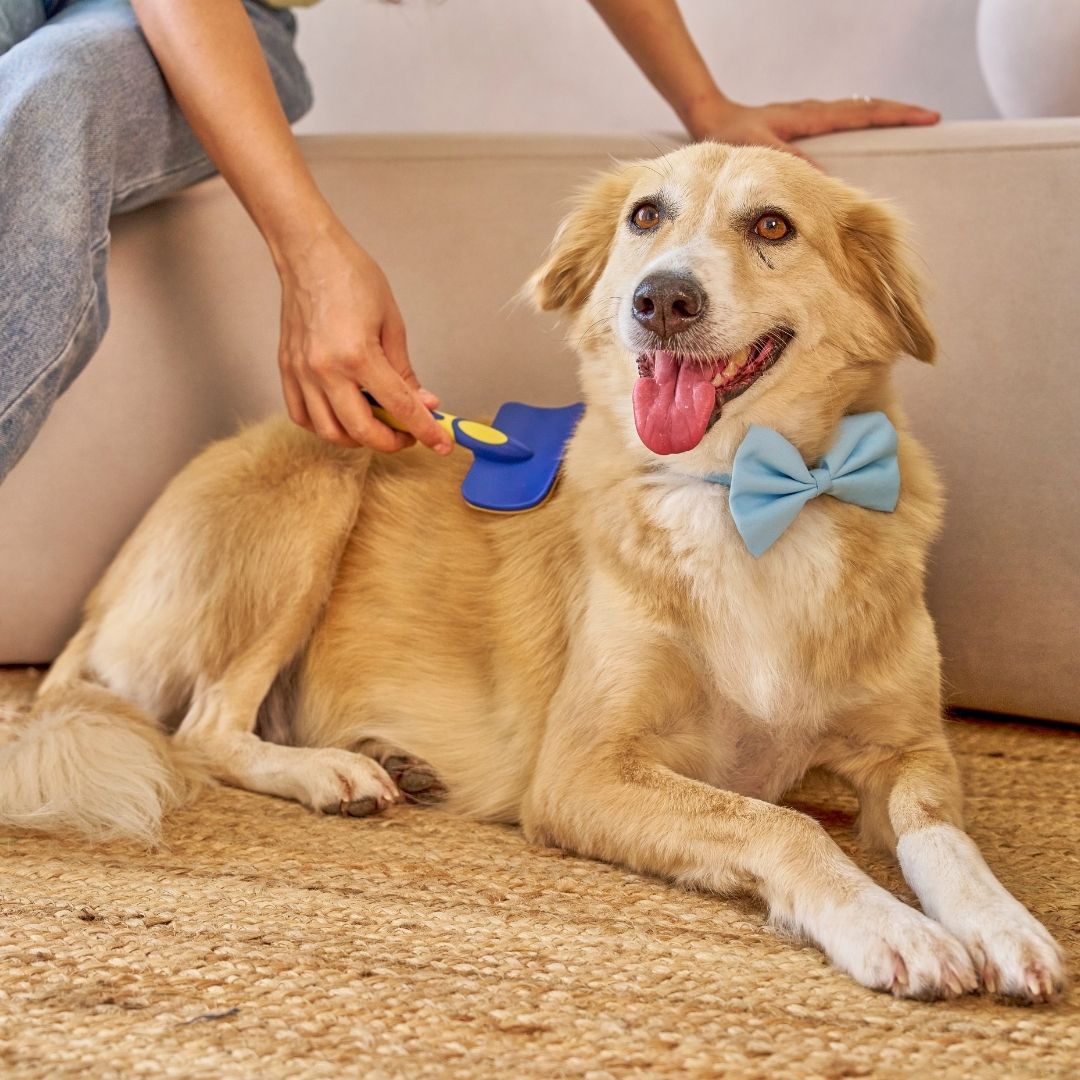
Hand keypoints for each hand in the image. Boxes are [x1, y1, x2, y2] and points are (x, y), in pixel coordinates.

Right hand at [276, 223, 451, 454]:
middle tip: (407, 435)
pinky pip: (301, 416)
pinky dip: (324, 426)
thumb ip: (404, 371)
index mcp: (357, 355)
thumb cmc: (351, 276)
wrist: (308, 253)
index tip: (441, 444)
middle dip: (391, 441)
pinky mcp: (287, 370)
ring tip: (377, 425)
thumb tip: (422, 403)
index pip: (399, 407)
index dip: (425, 430)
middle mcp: (325, 370)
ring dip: (357, 438)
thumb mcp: (391, 322)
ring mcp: (301, 373)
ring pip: (329, 432)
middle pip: (361, 431)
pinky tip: (342, 417)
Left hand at [686, 96, 939, 160]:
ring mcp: (808, 118)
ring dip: (881, 119)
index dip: (898, 116)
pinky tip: (863, 141)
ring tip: (907, 128)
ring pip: (854, 113)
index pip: (864, 112)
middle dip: (899, 114)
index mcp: (811, 117)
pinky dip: (858, 127)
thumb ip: (790, 163)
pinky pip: (838, 125)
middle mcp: (814, 113)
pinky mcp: (799, 127)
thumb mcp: (761, 151)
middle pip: (867, 108)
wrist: (710, 117)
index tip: (928, 117)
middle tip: (931, 119)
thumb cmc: (732, 134)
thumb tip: (824, 179)